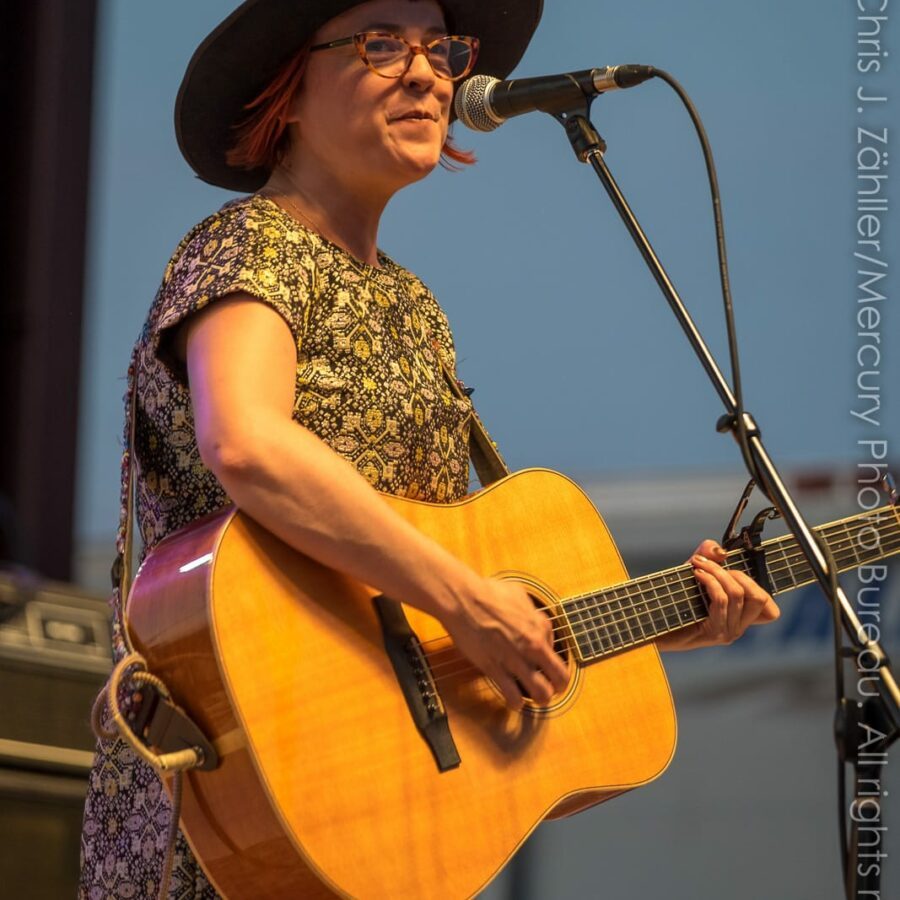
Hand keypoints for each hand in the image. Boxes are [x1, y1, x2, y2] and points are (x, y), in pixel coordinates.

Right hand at [441, 577, 568, 708]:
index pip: (558, 649)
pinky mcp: (495, 669)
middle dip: (559, 687)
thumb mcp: (518, 593)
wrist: (462, 599)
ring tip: (536, 699)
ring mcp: (515, 659)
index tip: (544, 662)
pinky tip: (514, 702)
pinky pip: (512, 695)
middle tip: (553, 689)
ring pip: (541, 692)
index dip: (551, 659)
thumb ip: (530, 610)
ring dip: (541, 699)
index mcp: (539, 626)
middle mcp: (532, 646)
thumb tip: (534, 618)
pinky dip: (516, 703)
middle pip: (560, 678)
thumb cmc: (487, 592)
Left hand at [656, 539, 780, 650]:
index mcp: (738, 618)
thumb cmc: (673, 600)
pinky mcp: (714, 632)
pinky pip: (722, 600)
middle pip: (758, 597)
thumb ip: (709, 557)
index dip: (757, 586)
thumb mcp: (695, 573)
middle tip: (710, 565)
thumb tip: (721, 551)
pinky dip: (710, 581)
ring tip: (699, 565)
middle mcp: (738, 628)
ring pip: (738, 594)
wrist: (650, 624)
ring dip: (717, 572)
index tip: (732, 571)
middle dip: (736, 573)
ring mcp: (727, 633)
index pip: (770, 611)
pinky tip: (697, 573)